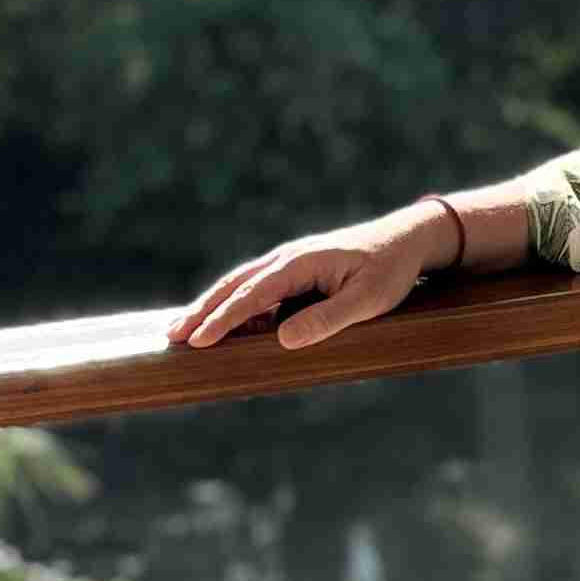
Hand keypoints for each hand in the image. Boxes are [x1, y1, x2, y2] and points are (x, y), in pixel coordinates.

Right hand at [167, 199, 452, 354]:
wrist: (407, 240)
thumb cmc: (390, 270)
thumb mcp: (368, 300)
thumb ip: (327, 318)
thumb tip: (283, 340)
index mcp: (300, 262)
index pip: (252, 294)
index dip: (223, 319)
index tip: (198, 340)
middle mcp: (287, 259)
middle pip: (235, 286)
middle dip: (202, 311)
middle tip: (172, 336)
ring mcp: (289, 264)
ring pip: (241, 285)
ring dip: (211, 306)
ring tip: (182, 329)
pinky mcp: (295, 272)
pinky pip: (257, 289)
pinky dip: (234, 305)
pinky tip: (221, 324)